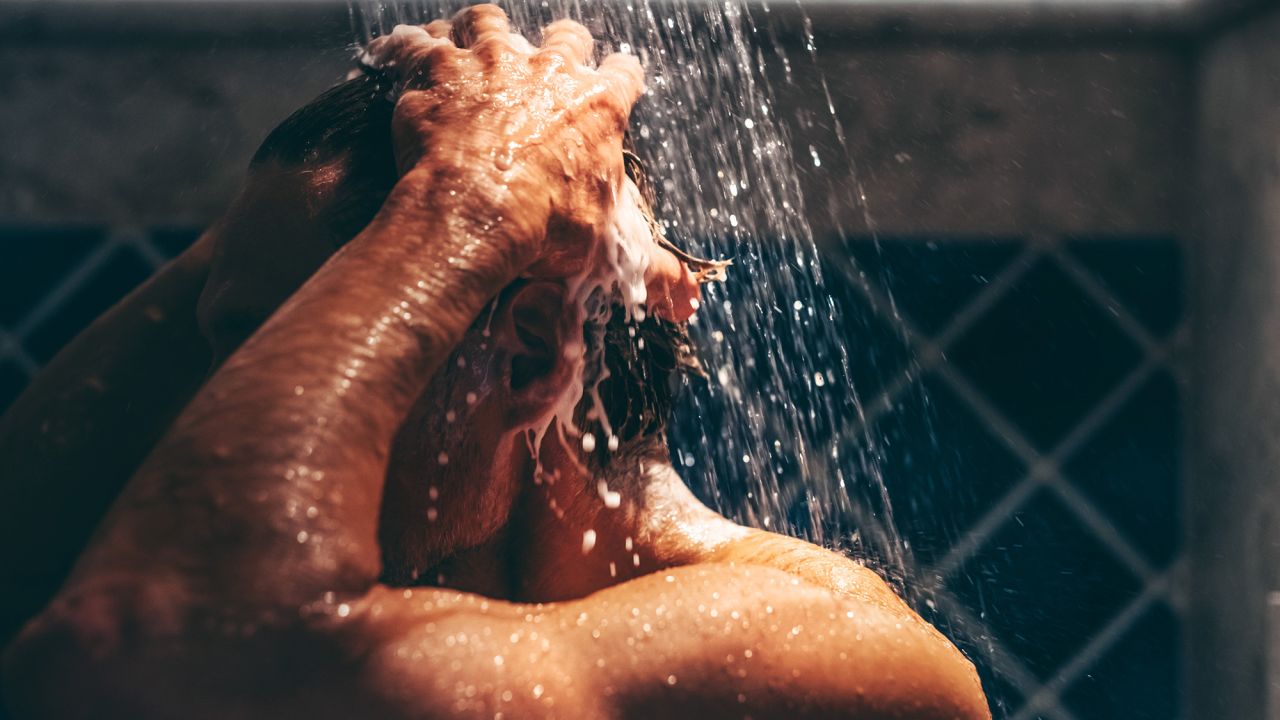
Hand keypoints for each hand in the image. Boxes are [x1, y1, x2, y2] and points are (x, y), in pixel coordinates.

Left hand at [365, 5, 645, 278]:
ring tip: (470, 46)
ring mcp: (491, 62)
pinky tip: (397, 55)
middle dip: (558, 49)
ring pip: (489, 21)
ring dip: (481, 32)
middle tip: (544, 67)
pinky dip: (406, 49)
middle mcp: (549, 71)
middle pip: (564, 37)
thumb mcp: (608, 251)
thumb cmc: (546, 232)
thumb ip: (650, 267)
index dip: (620, 77)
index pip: (625, 73)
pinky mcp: (439, 70)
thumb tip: (687, 306)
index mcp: (599, 105)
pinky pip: (417, 43)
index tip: (617, 81)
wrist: (476, 214)